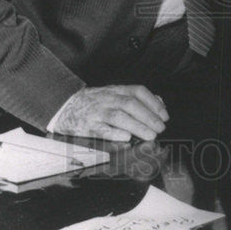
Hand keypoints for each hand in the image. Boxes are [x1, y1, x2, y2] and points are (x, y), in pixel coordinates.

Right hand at [53, 85, 168, 141]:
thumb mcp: (115, 94)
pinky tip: (127, 138)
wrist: (66, 106)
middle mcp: (108, 99)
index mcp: (116, 90)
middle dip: (148, 117)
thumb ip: (136, 97)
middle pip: (130, 104)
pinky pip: (102, 130)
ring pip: (119, 117)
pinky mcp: (88, 126)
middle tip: (160, 128)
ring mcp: (97, 112)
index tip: (164, 115)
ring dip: (137, 126)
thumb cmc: (95, 102)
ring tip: (150, 135)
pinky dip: (115, 133)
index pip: (138, 92)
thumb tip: (159, 102)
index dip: (153, 103)